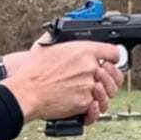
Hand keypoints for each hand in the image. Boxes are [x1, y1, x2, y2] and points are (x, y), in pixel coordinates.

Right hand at [0, 42, 123, 122]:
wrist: (26, 93)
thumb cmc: (32, 71)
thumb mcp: (44, 46)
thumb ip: (57, 37)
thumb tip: (57, 31)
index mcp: (83, 50)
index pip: (113, 52)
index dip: (112, 57)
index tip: (109, 61)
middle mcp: (90, 67)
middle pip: (114, 74)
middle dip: (109, 77)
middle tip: (99, 79)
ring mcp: (89, 86)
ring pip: (108, 91)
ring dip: (102, 93)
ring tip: (90, 92)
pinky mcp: (84, 103)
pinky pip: (97, 106)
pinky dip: (93, 108)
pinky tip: (88, 104)